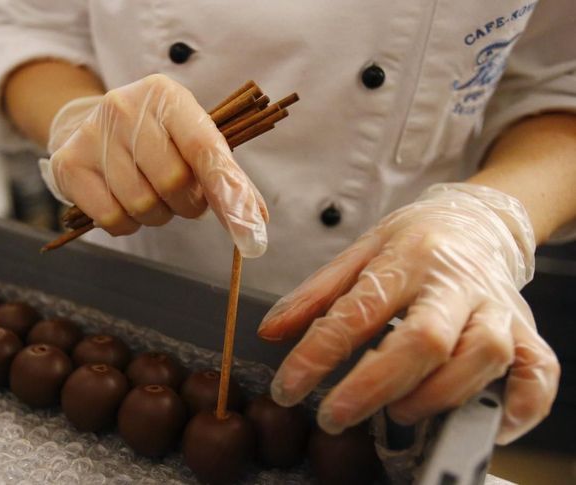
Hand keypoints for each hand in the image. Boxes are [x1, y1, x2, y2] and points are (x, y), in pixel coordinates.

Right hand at [39, 74, 267, 257]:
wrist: (92, 127)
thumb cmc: (156, 138)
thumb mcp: (192, 139)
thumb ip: (225, 175)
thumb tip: (257, 220)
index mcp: (166, 95)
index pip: (204, 148)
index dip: (228, 192)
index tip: (250, 231)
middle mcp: (125, 107)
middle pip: (173, 182)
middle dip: (187, 202)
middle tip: (182, 195)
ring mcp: (94, 135)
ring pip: (143, 205)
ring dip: (158, 214)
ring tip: (153, 194)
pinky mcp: (70, 164)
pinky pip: (112, 218)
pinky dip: (128, 223)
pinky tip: (126, 201)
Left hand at [258, 183, 559, 443]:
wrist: (475, 221)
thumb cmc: (413, 241)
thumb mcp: (358, 253)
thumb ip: (315, 294)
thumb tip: (270, 332)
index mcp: (406, 258)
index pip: (358, 310)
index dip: (318, 354)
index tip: (289, 387)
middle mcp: (454, 281)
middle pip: (424, 338)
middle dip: (375, 385)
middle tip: (336, 415)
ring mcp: (495, 306)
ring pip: (482, 356)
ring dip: (438, 395)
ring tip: (400, 413)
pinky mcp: (525, 328)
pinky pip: (538, 371)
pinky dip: (520, 406)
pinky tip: (488, 425)